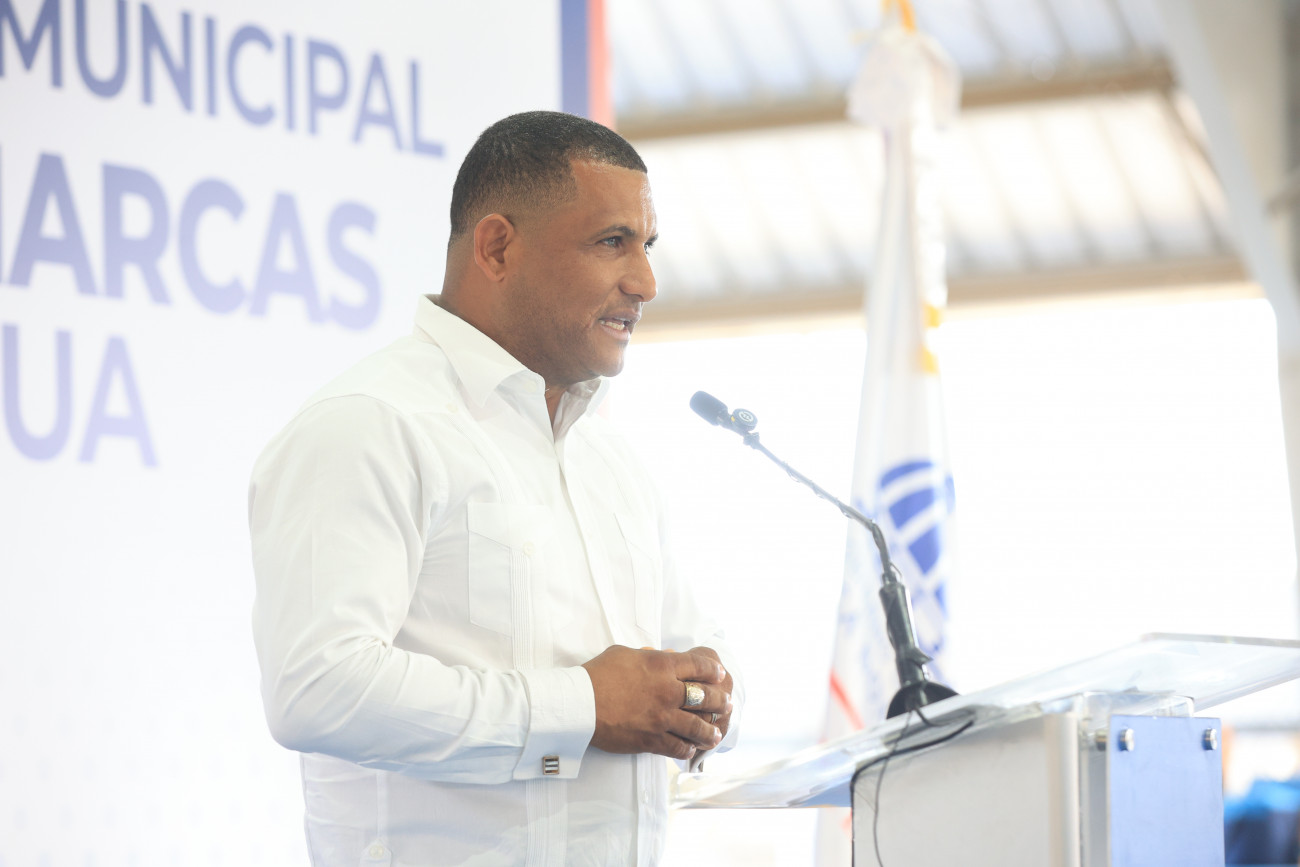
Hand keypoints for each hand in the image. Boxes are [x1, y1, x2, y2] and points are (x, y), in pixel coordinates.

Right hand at [582, 645, 728, 760]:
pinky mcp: (651, 740)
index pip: (699, 666)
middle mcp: (668, 692)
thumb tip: (663, 656)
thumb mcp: (624, 654)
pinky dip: (687, 749)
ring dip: (709, 731)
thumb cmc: (597, 675)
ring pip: (697, 727)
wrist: (580, 704)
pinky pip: (677, 747)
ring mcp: (662, 718)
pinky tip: (690, 749)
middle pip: (706, 697)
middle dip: (720, 701)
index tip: (720, 673)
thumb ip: (648, 656)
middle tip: (727, 704)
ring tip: (716, 734)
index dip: (714, 670)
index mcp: (662, 666)